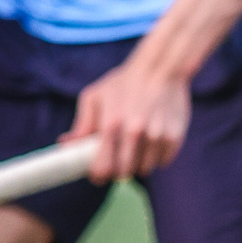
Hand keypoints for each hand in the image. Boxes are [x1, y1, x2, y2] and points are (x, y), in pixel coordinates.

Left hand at [67, 55, 190, 179]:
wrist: (161, 67)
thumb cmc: (123, 82)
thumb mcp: (95, 96)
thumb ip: (81, 124)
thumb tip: (67, 144)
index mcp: (111, 124)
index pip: (103, 168)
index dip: (98, 175)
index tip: (98, 175)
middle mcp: (135, 132)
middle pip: (124, 173)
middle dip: (118, 171)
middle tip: (117, 161)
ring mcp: (157, 136)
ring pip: (145, 169)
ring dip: (138, 164)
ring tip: (136, 148)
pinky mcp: (174, 137)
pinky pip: (163, 161)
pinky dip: (156, 157)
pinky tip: (152, 142)